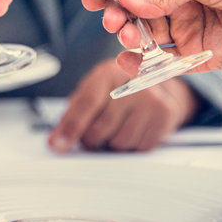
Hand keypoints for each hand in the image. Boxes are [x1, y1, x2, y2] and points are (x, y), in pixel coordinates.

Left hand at [48, 58, 197, 151]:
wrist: (155, 80)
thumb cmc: (117, 88)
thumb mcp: (93, 89)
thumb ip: (73, 112)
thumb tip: (57, 140)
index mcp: (107, 73)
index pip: (86, 103)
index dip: (70, 127)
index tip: (57, 145)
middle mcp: (131, 83)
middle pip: (100, 128)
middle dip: (90, 139)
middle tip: (91, 135)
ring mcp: (151, 99)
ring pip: (119, 143)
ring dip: (111, 143)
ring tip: (115, 128)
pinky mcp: (164, 116)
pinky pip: (138, 148)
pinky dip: (130, 146)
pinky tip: (132, 129)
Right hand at [89, 0, 221, 73]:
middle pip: (136, 6)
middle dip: (118, 12)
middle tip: (108, 19)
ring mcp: (185, 24)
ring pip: (145, 32)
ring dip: (128, 34)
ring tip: (124, 35)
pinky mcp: (194, 52)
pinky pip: (162, 60)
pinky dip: (141, 62)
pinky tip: (126, 60)